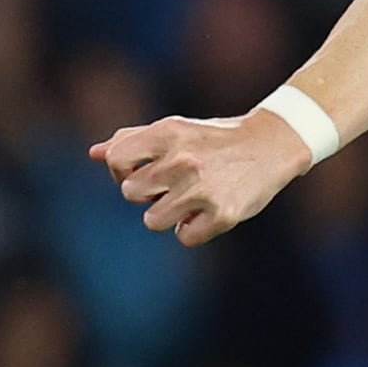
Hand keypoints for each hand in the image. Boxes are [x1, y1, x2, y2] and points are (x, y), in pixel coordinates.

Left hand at [93, 110, 312, 246]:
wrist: (272, 144)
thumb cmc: (214, 139)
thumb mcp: (175, 130)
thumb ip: (134, 139)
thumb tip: (95, 153)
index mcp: (168, 133)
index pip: (116, 160)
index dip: (121, 172)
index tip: (141, 172)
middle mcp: (182, 160)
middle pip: (130, 194)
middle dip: (147, 194)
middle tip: (171, 186)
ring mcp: (203, 189)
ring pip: (152, 221)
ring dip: (167, 215)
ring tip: (188, 200)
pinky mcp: (223, 214)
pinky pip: (184, 237)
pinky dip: (193, 229)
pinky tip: (207, 212)